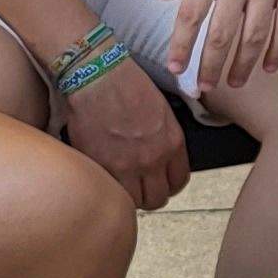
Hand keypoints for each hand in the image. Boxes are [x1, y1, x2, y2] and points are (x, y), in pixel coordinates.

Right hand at [60, 56, 190, 211]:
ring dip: (129, 197)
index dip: (168, 185)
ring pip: (135, 202)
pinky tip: (104, 178)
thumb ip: (164, 139)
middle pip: (158, 198)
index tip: (159, 182)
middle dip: (149, 195)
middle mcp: (154, 158)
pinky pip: (110, 191)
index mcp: (172, 142)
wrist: (99, 76)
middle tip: (138, 188)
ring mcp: (128, 166)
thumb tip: (159, 157)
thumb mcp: (162, 111)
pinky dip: (108, 189)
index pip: (179, 180)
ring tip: (120, 185)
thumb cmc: (128, 84)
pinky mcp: (102, 166)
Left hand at [152, 0, 277, 98]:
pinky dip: (277, 50)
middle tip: (203, 87)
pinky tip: (269, 66)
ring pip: (253, 36)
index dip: (180, 45)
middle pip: (220, 33)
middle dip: (209, 65)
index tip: (175, 68)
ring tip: (233, 82)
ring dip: (242, 65)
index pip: (189, 14)